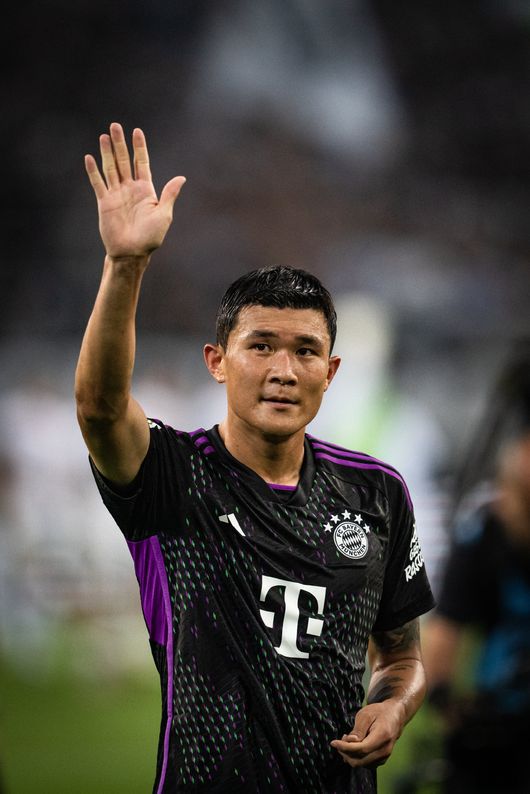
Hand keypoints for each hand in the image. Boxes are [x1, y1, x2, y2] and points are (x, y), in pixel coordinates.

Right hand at [85, 122, 185, 258]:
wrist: (132, 252)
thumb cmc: (150, 237)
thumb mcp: (164, 215)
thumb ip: (169, 194)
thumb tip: (181, 177)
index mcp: (145, 190)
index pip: (141, 163)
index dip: (139, 147)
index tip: (137, 131)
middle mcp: (130, 189)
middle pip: (123, 161)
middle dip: (120, 144)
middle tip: (115, 126)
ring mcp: (116, 194)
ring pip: (110, 168)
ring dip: (107, 152)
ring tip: (104, 136)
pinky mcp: (104, 202)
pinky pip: (98, 183)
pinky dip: (93, 171)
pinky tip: (90, 157)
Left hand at [330, 701, 403, 767]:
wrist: (395, 716)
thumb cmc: (379, 712)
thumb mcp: (366, 714)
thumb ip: (358, 729)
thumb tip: (350, 742)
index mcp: (382, 736)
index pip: (361, 749)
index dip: (345, 748)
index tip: (333, 742)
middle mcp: (385, 750)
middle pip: (359, 760)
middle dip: (345, 752)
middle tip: (341, 739)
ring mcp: (384, 757)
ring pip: (361, 764)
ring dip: (350, 755)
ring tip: (348, 740)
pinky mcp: (381, 760)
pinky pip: (365, 764)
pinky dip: (356, 757)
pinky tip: (354, 746)